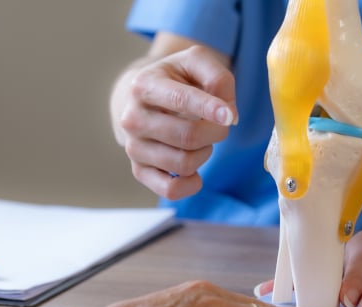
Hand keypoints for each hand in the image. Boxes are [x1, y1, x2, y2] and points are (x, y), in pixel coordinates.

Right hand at [113, 45, 236, 199]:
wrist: (144, 97)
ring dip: (205, 153)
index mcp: (144, 85)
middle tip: (219, 124)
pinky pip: (170, 190)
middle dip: (216, 132)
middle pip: (188, 136)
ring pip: (184, 163)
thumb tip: (227, 115)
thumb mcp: (196, 61)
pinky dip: (192, 183)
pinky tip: (196, 169)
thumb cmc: (176, 78)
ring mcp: (133, 147)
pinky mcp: (138, 170)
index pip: (180, 100)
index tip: (229, 116)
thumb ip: (218, 77)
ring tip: (201, 139)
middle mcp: (132, 118)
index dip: (208, 108)